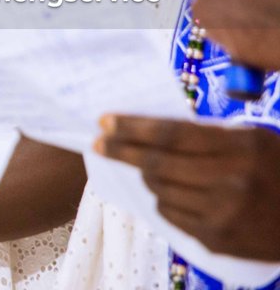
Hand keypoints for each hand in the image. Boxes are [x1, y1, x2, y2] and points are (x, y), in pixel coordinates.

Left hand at [96, 114, 279, 260]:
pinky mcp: (218, 240)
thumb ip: (207, 135)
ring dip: (147, 178)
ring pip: (159, 191)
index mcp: (240, 148)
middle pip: (157, 164)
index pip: (171, 134)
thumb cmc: (277, 170)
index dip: (132, 128)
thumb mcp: (251, 141)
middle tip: (99, 143)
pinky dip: (164, 201)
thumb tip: (150, 131)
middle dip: (121, 151)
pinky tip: (172, 194)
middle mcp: (231, 181)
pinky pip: (171, 216)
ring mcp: (223, 214)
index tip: (104, 121)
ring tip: (147, 169)